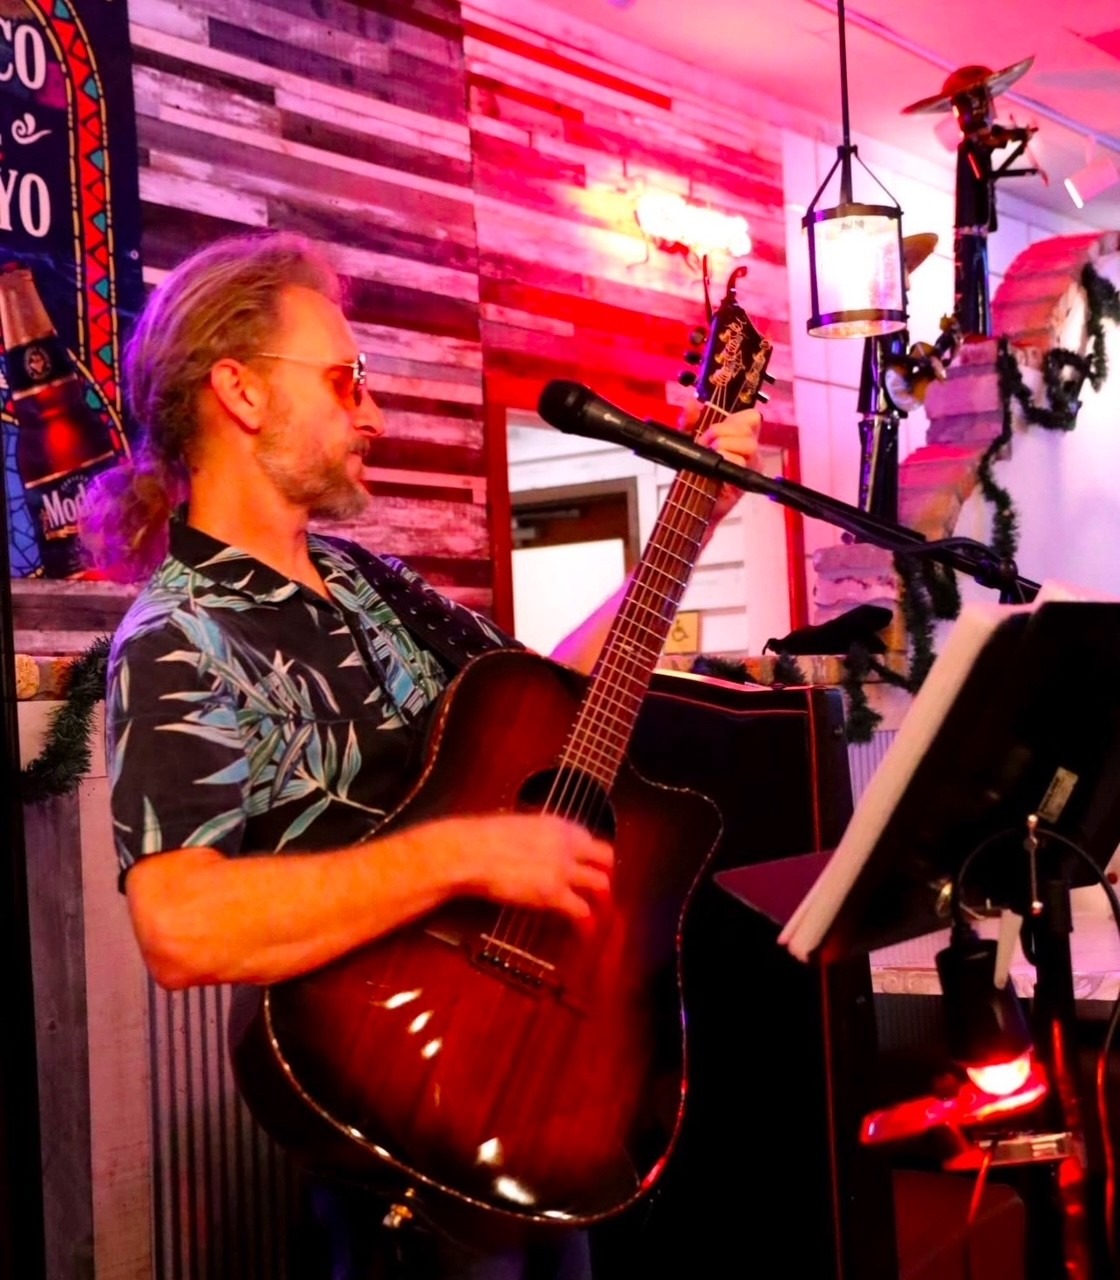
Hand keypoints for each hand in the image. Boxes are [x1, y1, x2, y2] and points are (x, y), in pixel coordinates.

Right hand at [449, 813, 613, 922]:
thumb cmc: (482, 839)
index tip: (586, 866)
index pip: (589, 838)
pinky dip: (585, 923)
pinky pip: (582, 911)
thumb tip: (535, 845)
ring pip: (601, 884)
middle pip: (605, 858)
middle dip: (606, 874)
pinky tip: (584, 931)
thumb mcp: (518, 826)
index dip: (589, 855)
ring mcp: (563, 869)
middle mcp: (567, 844)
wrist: (470, 853)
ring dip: (601, 899)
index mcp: (557, 825)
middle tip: (600, 889)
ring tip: (597, 911)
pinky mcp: (554, 894)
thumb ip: (536, 836)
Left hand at [678, 398, 763, 524]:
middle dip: (722, 430)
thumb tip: (691, 405)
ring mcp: (750, 464)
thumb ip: (689, 421)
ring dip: (725, 445)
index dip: (734, 418)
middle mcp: (748, 448)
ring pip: (749, 445)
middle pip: (748, 427)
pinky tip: (715, 465)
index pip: (752, 416)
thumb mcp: (687, 439)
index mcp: (739, 435)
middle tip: (705, 441)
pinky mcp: (745, 480)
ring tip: (710, 453)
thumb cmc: (695, 469)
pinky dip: (726, 460)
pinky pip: (741, 462)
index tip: (715, 427)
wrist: (690, 499)